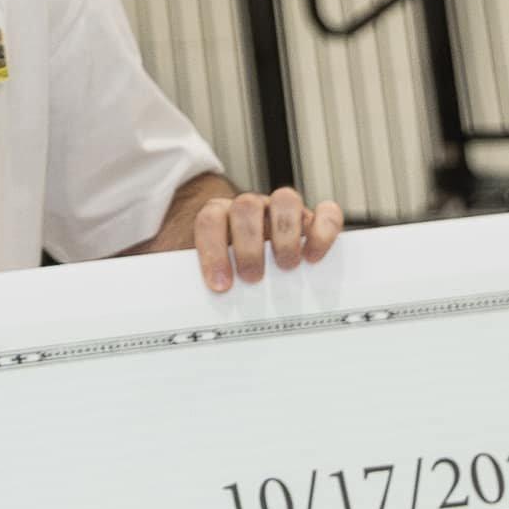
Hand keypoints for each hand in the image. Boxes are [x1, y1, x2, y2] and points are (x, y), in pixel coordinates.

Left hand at [186, 181, 342, 290]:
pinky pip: (326, 212)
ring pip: (285, 200)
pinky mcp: (314, 218)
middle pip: (246, 207)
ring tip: (286, 266)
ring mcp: (283, 210)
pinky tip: (314, 255)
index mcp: (220, 215)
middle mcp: (251, 207)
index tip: (220, 284)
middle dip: (249, 244)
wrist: (249, 248)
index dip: (213, 250)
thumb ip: (193, 283)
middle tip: (252, 277)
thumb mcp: (206, 272)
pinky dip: (323, 230)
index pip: (210, 220)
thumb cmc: (229, 267)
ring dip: (285, 235)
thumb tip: (182, 308)